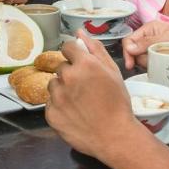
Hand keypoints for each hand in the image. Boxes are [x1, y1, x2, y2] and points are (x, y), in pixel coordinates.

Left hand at [46, 31, 136, 158]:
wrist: (114, 136)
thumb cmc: (118, 103)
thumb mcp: (113, 71)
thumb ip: (95, 49)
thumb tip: (80, 32)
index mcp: (84, 64)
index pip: (67, 47)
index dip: (75, 55)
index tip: (81, 64)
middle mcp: (67, 77)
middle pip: (61, 67)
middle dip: (71, 74)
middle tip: (85, 88)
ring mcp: (57, 96)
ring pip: (54, 84)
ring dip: (63, 89)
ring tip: (80, 102)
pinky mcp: (50, 113)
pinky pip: (50, 103)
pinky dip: (59, 106)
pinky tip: (74, 112)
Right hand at [122, 21, 168, 71]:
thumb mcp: (166, 40)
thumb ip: (146, 44)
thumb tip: (129, 48)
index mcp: (150, 29)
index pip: (130, 40)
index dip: (128, 52)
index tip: (130, 65)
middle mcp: (151, 38)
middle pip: (135, 53)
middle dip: (142, 60)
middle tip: (155, 60)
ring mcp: (157, 50)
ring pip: (143, 62)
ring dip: (150, 65)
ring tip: (164, 62)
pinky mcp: (162, 60)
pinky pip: (152, 67)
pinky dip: (156, 69)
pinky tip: (165, 68)